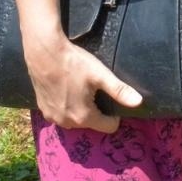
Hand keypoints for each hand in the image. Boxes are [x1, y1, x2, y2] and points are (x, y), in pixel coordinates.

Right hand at [23, 31, 142, 131]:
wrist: (43, 53)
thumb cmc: (74, 63)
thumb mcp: (100, 75)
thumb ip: (119, 91)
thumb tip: (139, 102)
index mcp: (83, 117)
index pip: (109, 127)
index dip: (114, 114)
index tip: (110, 98)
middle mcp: (66, 123)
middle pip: (92, 123)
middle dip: (96, 111)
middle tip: (94, 90)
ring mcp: (52, 118)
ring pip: (75, 120)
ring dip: (80, 109)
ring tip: (79, 88)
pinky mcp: (42, 110)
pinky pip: (61, 114)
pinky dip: (66, 106)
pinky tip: (66, 89)